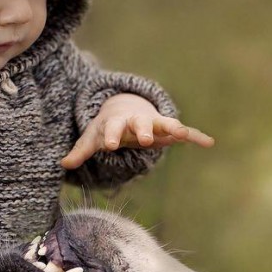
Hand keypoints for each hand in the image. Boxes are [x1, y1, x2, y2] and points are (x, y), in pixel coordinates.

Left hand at [61, 93, 213, 169]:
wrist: (126, 107)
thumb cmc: (107, 127)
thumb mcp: (92, 138)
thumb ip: (80, 151)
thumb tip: (62, 164)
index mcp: (117, 123)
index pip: (112, 128)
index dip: (111, 136)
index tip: (110, 146)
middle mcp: (137, 121)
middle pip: (140, 123)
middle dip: (142, 130)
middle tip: (144, 139)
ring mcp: (154, 123)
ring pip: (164, 123)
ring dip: (173, 127)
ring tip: (183, 133)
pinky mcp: (168, 128)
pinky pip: (184, 131)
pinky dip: (196, 136)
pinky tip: (209, 142)